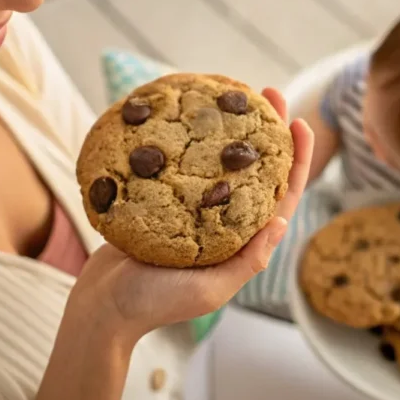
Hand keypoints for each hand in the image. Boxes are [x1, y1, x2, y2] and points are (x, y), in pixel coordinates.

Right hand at [72, 87, 313, 342]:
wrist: (100, 307)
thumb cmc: (154, 304)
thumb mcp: (209, 290)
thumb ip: (246, 261)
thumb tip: (283, 221)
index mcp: (241, 243)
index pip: (282, 196)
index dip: (297, 160)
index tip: (299, 123)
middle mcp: (223, 222)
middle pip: (256, 169)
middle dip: (266, 130)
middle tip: (268, 92)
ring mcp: (194, 209)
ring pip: (221, 161)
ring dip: (231, 129)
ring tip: (232, 95)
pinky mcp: (164, 201)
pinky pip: (185, 164)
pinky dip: (191, 140)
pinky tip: (188, 116)